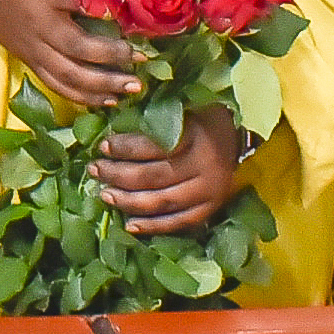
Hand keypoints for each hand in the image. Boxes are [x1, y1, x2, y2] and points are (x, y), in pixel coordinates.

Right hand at [0, 0, 143, 108]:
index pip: (73, 2)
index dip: (101, 10)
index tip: (130, 18)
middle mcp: (38, 24)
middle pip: (75, 47)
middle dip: (111, 56)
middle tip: (141, 59)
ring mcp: (33, 49)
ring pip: (68, 75)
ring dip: (103, 85)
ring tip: (133, 87)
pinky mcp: (31, 63)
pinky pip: (58, 86)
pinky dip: (84, 97)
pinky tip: (109, 100)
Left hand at [91, 106, 244, 234]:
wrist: (238, 136)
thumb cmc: (202, 117)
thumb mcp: (181, 107)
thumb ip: (154, 117)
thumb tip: (112, 120)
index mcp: (195, 137)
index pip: (153, 147)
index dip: (124, 148)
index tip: (103, 146)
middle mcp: (204, 167)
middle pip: (153, 177)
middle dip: (118, 175)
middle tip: (95, 170)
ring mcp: (209, 192)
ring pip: (162, 202)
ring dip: (129, 202)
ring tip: (105, 195)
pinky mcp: (211, 208)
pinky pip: (179, 222)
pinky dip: (154, 226)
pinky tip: (130, 225)